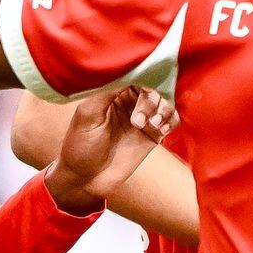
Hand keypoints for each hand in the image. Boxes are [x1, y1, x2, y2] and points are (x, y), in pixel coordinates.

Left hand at [43, 87, 176, 214]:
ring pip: (165, 102)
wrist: (86, 179)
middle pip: (152, 88)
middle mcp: (129, 103)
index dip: (142, 78)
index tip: (143, 89)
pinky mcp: (153, 135)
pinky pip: (172, 120)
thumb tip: (128, 74)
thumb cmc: (80, 146)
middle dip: (150, 101)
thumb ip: (106, 92)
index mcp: (112, 93)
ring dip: (163, 110)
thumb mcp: (87, 115)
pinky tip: (163, 129)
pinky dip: (172, 120)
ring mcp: (143, 118)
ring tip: (153, 125)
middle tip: (138, 121)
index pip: (134, 75)